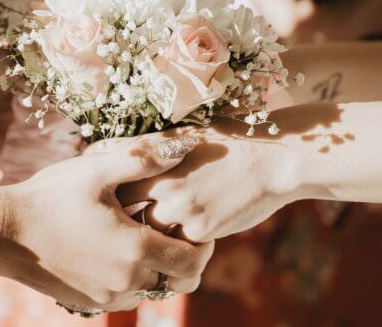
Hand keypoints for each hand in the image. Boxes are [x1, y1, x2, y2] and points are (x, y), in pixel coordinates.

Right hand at [1, 135, 214, 311]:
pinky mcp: (90, 302)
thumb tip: (185, 145)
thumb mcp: (97, 170)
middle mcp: (127, 281)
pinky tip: (116, 248)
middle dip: (184, 258)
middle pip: (179, 282)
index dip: (203, 245)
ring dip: (157, 268)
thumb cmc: (50, 197)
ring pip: (153, 290)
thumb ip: (144, 159)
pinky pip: (127, 295)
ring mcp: (107, 296)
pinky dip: (132, 277)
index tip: (191, 224)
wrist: (4, 233)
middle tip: (171, 229)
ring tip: (141, 234)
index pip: (194, 263)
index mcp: (136, 250)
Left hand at [99, 130, 299, 242]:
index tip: (107, 201)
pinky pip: (177, 246)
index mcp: (156, 157)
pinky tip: (184, 239)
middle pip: (124, 212)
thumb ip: (151, 148)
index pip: (115, 181)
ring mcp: (181, 208)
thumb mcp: (187, 135)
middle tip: (119, 227)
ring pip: (149, 234)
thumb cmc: (231, 142)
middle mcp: (163, 182)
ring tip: (149, 238)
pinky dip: (178, 244)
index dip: (109, 193)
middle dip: (122, 220)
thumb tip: (112, 150)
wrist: (274, 159)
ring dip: (149, 236)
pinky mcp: (201, 230)